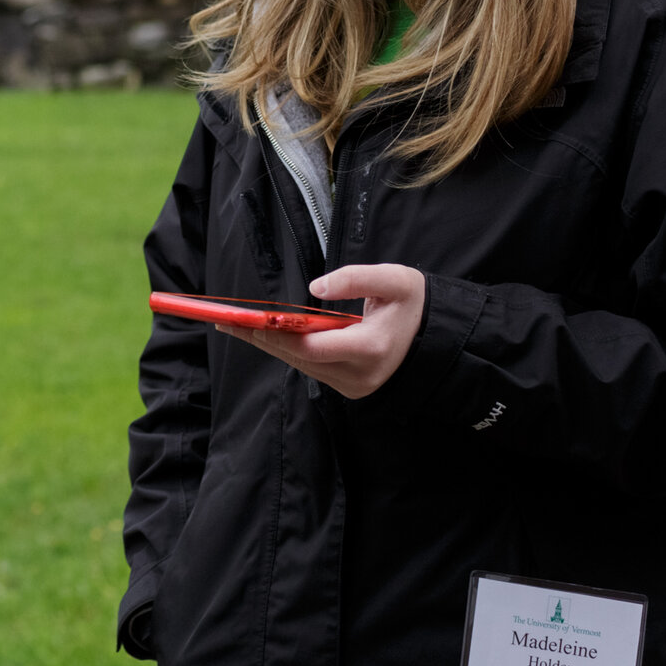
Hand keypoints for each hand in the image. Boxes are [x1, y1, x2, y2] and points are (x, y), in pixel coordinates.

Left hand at [219, 264, 423, 399]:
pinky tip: (267, 336)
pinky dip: (288, 351)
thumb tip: (315, 286)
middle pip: (298, 358)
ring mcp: (354, 386)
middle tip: (227, 321)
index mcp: (371, 348)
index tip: (248, 319)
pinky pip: (311, 369)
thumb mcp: (395, 281)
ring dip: (270, 345)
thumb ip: (356, 278)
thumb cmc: (415, 306)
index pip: (312, 346)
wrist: (437, 340)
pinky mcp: (350, 387)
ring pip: (301, 366)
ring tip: (237, 326)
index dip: (278, 333)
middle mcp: (359, 375)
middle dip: (261, 338)